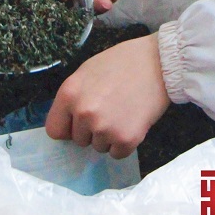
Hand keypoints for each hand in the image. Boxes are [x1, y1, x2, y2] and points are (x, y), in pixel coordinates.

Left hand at [45, 33, 169, 156]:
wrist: (159, 61)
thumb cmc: (123, 62)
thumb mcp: (88, 71)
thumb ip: (74, 97)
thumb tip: (69, 123)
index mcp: (70, 93)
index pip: (55, 129)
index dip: (68, 126)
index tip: (79, 122)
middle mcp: (84, 113)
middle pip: (79, 140)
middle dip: (92, 129)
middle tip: (110, 108)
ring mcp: (105, 128)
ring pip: (99, 147)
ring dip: (109, 135)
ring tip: (124, 111)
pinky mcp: (126, 139)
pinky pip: (117, 153)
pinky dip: (124, 142)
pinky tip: (133, 121)